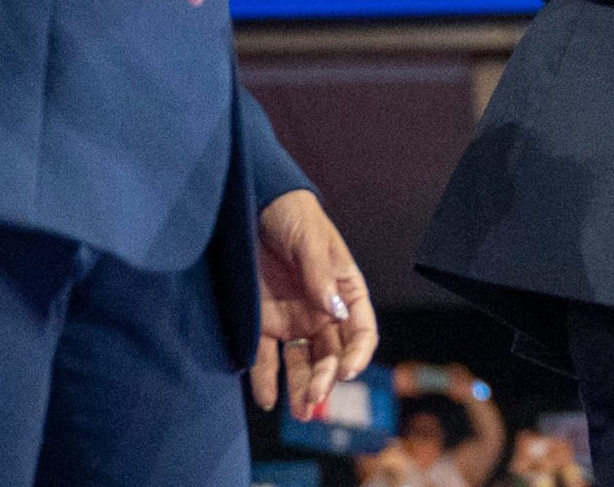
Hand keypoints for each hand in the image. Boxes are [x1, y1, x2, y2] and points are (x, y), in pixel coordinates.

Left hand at [249, 190, 377, 420]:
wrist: (252, 202)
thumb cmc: (292, 215)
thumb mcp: (309, 239)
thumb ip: (319, 275)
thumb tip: (332, 311)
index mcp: (345, 290)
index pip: (360, 331)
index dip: (357, 355)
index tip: (345, 372)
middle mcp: (323, 311)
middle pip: (332, 354)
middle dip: (325, 379)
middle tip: (313, 399)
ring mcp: (294, 319)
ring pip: (304, 363)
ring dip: (303, 388)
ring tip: (298, 411)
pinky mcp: (264, 323)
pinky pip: (267, 357)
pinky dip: (266, 380)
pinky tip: (266, 398)